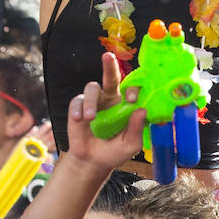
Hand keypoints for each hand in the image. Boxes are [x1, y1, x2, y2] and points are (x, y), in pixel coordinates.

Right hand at [64, 54, 147, 172]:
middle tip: (108, 56)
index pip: (131, 90)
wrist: (93, 161)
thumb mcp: (130, 144)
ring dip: (90, 102)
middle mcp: (110, 98)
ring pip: (91, 89)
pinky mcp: (77, 107)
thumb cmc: (114, 151)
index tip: (132, 99)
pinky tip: (80, 119)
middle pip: (110, 76)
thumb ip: (136, 128)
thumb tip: (142, 111)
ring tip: (89, 118)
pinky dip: (78, 109)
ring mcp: (93, 101)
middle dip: (109, 65)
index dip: (133, 90)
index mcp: (125, 104)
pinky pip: (77, 101)